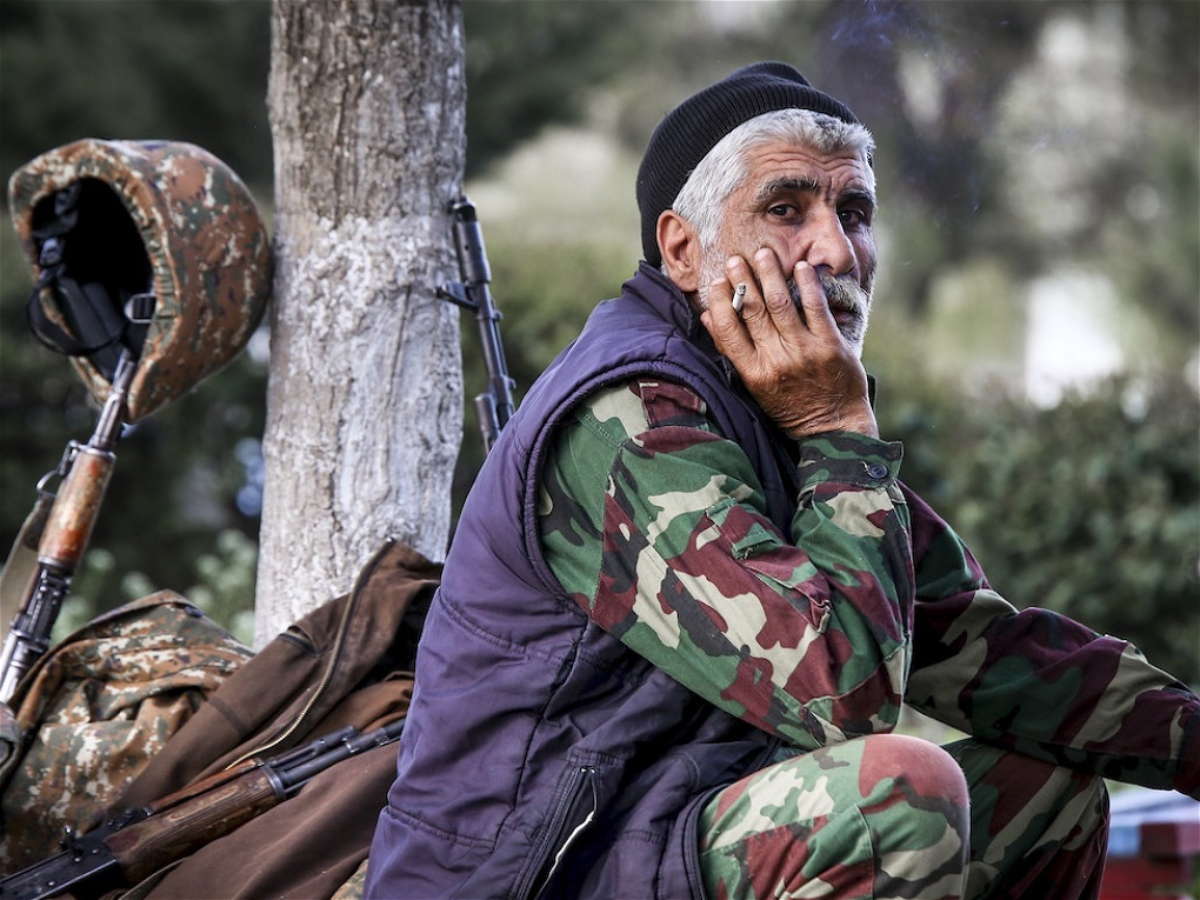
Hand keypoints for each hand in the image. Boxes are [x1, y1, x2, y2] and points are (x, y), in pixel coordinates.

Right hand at [699, 249, 877, 439]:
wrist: (833, 426)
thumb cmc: (789, 405)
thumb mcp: (754, 385)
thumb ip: (732, 351)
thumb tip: (707, 316)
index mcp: (753, 373)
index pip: (728, 331)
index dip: (721, 303)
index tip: (717, 282)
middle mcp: (775, 361)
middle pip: (753, 311)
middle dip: (742, 280)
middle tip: (736, 259)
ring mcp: (803, 352)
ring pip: (780, 304)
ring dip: (770, 275)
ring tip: (763, 254)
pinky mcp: (830, 346)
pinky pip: (815, 308)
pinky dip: (807, 285)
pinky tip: (800, 267)